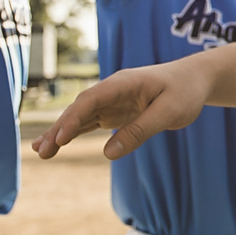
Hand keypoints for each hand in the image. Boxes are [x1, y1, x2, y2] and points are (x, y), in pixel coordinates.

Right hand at [30, 61, 207, 160]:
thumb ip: (139, 131)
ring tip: (40, 153)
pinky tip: (56, 144)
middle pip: (79, 109)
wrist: (195, 80)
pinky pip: (89, 123)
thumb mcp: (168, 113)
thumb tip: (108, 154)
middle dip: (59, 129)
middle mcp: (112, 90)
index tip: (60, 138)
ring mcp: (111, 101)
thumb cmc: (184, 92)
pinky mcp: (114, 112)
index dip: (73, 118)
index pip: (91, 99)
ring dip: (60, 133)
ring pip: (80, 117)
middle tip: (41, 152)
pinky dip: (72, 133)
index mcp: (123, 83)